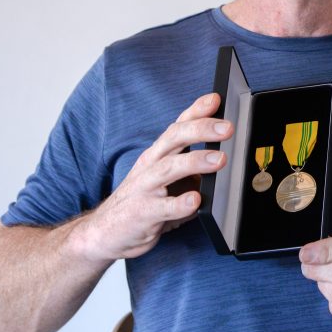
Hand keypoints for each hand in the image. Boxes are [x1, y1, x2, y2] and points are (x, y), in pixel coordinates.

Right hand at [75, 93, 232, 261]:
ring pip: (169, 168)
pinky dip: (180, 204)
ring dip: (196, 161)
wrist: (104, 232)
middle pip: (175, 139)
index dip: (196, 111)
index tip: (216, 99)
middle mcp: (151, 166)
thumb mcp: (167, 179)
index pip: (178, 126)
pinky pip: (163, 208)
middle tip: (227, 128)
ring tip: (220, 159)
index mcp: (158, 154)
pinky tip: (196, 200)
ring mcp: (145, 189)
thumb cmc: (142, 202)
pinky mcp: (142, 214)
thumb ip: (192, 169)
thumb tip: (224, 157)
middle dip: (202, 129)